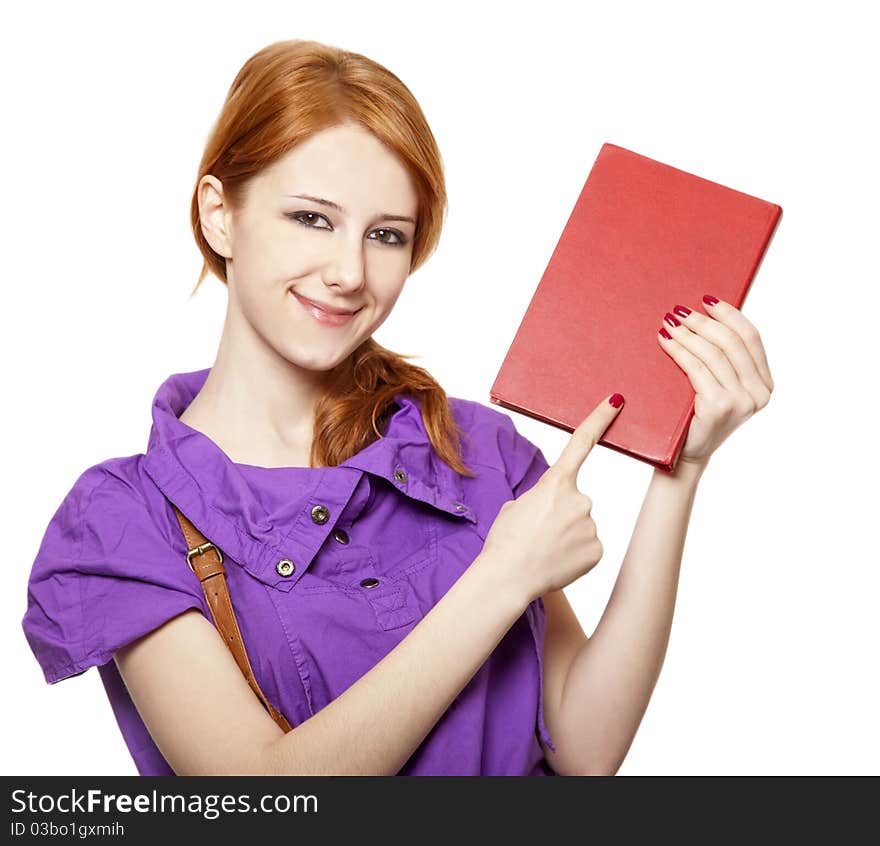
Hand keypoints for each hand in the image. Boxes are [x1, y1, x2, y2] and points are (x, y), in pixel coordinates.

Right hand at [479, 394, 623, 604]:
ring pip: (581, 525)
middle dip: (560, 515)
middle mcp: (581, 499)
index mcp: (556, 482)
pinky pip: (588, 547)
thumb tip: (556, 509)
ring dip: (566, 536)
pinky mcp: (598, 550)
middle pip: (575, 501)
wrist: (508, 578)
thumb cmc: (505, 541)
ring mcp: (592, 524)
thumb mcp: (515, 506)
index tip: (617, 401)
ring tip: (544, 551)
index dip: (601, 419)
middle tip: (538, 534)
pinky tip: (558, 562)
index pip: (582, 442)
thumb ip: (542, 499)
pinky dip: (574, 555)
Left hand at [658, 296, 774, 470]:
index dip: (729, 315)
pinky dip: (679, 351)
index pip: (751, 338)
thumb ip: (722, 360)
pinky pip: (697, 369)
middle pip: (732, 342)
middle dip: (704, 322)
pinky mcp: (721, 406)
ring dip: (688, 334)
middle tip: (679, 310)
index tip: (707, 300)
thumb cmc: (695, 416)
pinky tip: (666, 341)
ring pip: (713, 354)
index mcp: (764, 383)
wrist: (683, 455)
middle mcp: (759, 392)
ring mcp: (742, 401)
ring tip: (669, 323)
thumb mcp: (717, 386)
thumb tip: (705, 317)